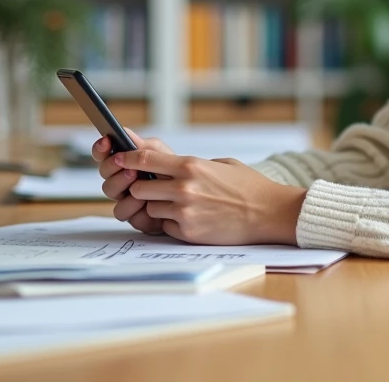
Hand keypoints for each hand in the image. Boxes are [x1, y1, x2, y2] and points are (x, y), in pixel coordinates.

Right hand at [92, 128, 173, 235]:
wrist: (194, 196)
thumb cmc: (177, 173)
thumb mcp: (163, 155)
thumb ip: (144, 147)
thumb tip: (123, 132)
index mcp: (126, 162)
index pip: (104, 154)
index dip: (101, 148)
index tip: (106, 141)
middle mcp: (121, 180)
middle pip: (104, 173)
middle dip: (113, 167)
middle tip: (129, 166)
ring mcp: (125, 197)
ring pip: (109, 192)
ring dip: (121, 184)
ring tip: (137, 179)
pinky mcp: (132, 216)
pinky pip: (122, 212)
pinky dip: (132, 205)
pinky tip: (145, 201)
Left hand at [113, 148, 307, 245]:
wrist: (269, 213)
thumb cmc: (248, 186)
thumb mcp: (219, 164)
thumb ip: (189, 163)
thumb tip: (162, 161)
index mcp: (191, 165)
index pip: (145, 158)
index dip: (127, 158)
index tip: (119, 158)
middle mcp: (183, 187)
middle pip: (139, 186)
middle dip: (140, 186)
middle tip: (148, 186)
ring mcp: (184, 211)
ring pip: (150, 207)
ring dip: (156, 205)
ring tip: (175, 203)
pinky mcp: (188, 232)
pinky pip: (165, 225)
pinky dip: (170, 222)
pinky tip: (189, 217)